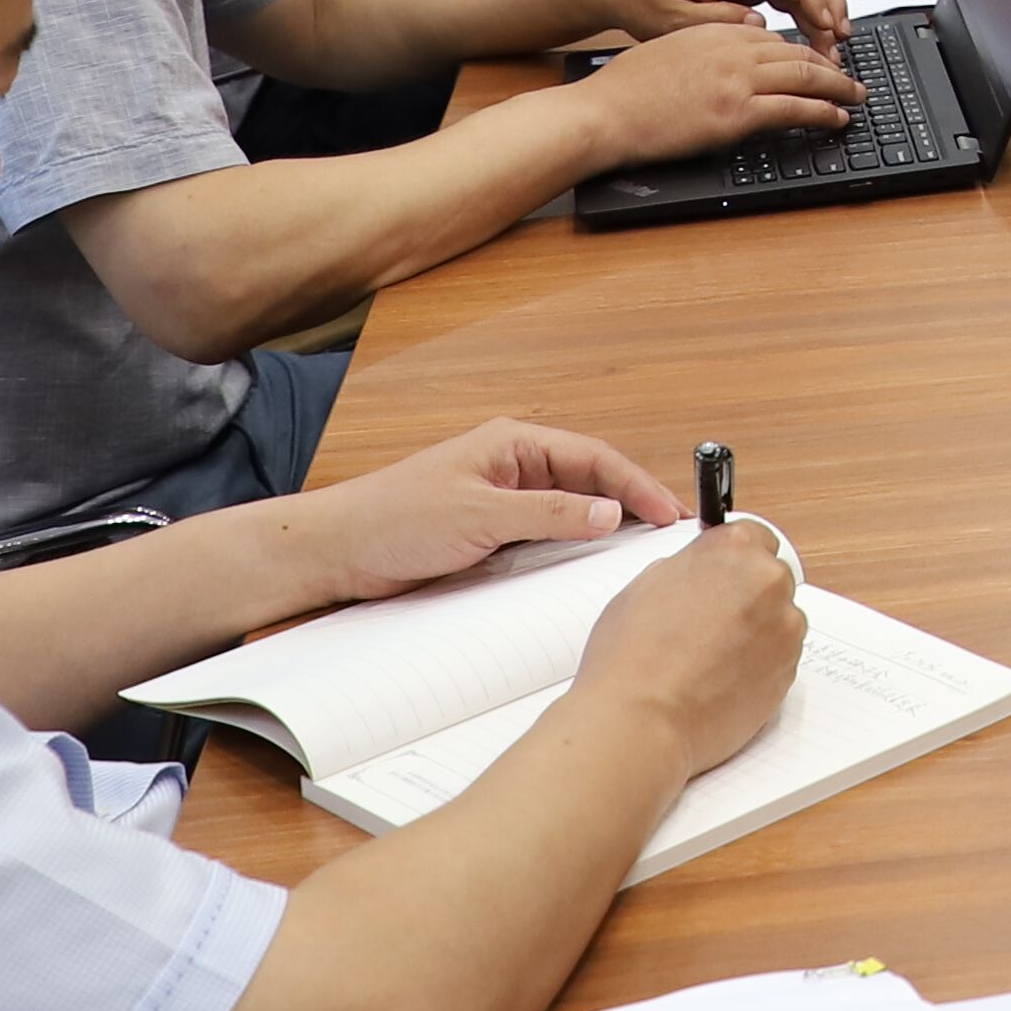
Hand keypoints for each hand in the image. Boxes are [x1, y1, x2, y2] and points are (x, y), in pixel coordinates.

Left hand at [290, 416, 681, 604]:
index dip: (637, 485)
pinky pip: (546, 535)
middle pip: (590, 481)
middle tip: (670, 535)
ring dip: (604, 528)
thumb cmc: (396, 518)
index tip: (670, 513)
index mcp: (514, 444)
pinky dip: (572, 547)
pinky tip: (589, 566)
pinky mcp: (491, 531)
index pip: (595, 459)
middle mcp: (514, 466)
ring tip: (641, 552)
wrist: (340, 550)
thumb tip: (610, 514)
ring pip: (570, 509)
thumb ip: (549, 513)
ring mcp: (504, 499)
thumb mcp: (480, 515)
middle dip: (631, 504)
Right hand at [572, 516, 807, 779]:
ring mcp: (785, 626)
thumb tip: (702, 573)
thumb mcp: (645, 585)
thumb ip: (687, 568)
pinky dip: (760, 664)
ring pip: (779, 619)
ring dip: (757, 631)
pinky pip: (780, 657)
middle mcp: (768, 580)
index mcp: (734, 548)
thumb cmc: (631, 657)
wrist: (641, 722)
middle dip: (747, 596)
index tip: (727, 575)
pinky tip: (722, 680)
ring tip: (711, 659)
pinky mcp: (790, 669)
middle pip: (770, 578)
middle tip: (712, 624)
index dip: (735, 561)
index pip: (754, 537)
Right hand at [573, 14, 862, 164]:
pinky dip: (823, 112)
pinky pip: (794, 108)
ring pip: (805, 76)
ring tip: (855, 96)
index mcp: (714, 32)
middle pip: (796, 53)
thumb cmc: (623, 90)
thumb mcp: (668, 51)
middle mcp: (732, 49)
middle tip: (849, 77)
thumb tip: (725, 57)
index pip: (771, 38)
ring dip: (838, 87)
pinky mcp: (737, 113)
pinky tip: (837, 118)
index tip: (812, 63)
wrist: (603, 112)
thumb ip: (703, 48)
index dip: (798, 53)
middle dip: (829, 66)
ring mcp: (737, 80)